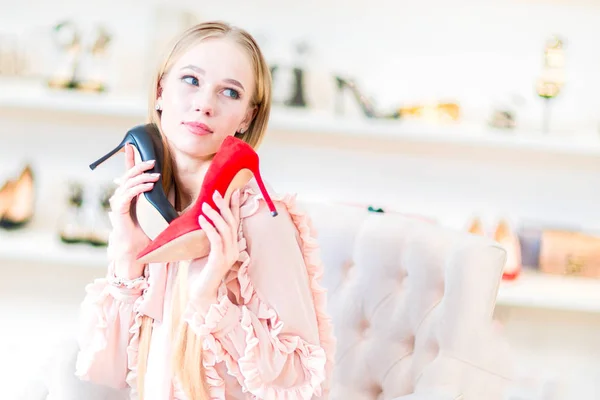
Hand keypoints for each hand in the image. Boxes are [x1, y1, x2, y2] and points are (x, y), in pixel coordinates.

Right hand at [107, 143, 160, 278]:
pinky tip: (150, 185)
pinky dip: (139, 188)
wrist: (137, 249)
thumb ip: (163, 199)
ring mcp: (118, 202)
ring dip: (142, 177)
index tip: (132, 145)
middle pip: (128, 174)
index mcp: (129, 194)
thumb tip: (178, 189)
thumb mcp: (157, 211)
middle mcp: (121, 196)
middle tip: (153, 160)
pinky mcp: (119, 210)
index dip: (130, 159)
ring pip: (128, 182)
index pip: (129, 173)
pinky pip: (127, 194)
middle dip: (139, 165)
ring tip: (156, 174)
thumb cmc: (146, 232)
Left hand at [194, 189, 241, 295]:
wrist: (200, 295)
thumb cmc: (200, 274)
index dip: (235, 206)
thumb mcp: (202, 251)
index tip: (234, 191)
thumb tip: (197, 221)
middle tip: (217, 192)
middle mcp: (233, 249)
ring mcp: (228, 255)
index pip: (235, 222)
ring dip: (215, 215)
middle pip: (232, 223)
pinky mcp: (219, 260)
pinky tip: (201, 219)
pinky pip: (216, 240)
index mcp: (231, 246)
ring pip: (226, 229)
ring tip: (205, 204)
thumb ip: (204, 238)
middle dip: (225, 206)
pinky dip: (209, 227)